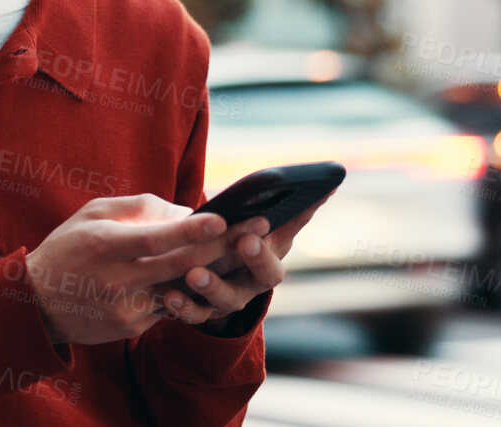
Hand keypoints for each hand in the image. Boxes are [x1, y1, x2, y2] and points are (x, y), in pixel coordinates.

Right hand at [22, 194, 248, 346]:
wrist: (36, 303)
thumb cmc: (70, 246)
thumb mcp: (95, 213)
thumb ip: (141, 208)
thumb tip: (186, 211)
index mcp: (105, 246)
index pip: (154, 239)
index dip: (189, 230)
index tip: (222, 218)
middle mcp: (117, 280)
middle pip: (179, 265)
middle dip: (224, 246)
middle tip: (259, 227)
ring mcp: (126, 308)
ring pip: (182, 288)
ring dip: (220, 268)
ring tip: (251, 249)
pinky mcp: (132, 327)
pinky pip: (171, 304)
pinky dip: (195, 288)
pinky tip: (221, 273)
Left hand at [157, 193, 331, 328]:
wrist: (222, 276)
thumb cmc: (248, 240)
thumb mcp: (270, 227)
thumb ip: (296, 211)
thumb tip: (331, 185)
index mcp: (269, 262)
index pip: (274, 261)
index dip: (263, 252)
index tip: (250, 236)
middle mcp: (252, 285)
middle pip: (257, 280)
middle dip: (249, 263)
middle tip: (239, 244)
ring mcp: (227, 302)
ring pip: (222, 301)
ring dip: (210, 288)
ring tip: (193, 274)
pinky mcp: (201, 312)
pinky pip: (192, 314)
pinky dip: (182, 307)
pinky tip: (169, 295)